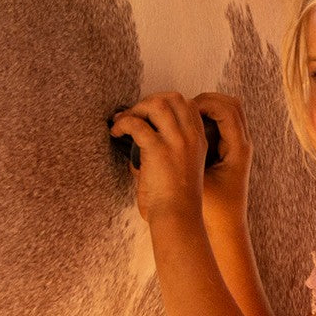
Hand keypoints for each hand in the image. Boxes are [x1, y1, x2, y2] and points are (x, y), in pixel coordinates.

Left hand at [110, 93, 207, 222]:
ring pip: (156, 104)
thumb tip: (139, 137)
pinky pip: (136, 124)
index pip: (187, 105)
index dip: (166, 104)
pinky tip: (116, 132)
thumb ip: (168, 148)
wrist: (179, 217)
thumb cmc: (177, 200)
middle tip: (135, 116)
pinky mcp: (158, 150)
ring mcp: (176, 141)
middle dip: (150, 101)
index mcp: (199, 140)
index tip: (150, 116)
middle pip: (172, 98)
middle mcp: (190, 136)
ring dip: (136, 109)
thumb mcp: (183, 166)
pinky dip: (122, 124)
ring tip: (125, 122)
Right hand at [192, 93, 252, 232]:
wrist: (227, 227)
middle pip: (230, 103)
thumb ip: (182, 160)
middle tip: (183, 107)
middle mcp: (243, 144)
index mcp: (238, 149)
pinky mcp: (233, 150)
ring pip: (228, 111)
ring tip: (185, 114)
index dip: (203, 104)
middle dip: (205, 99)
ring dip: (206, 107)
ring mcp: (240, 146)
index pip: (226, 110)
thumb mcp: (197, 183)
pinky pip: (224, 123)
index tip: (182, 110)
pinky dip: (208, 118)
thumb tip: (149, 145)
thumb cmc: (213, 209)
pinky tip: (190, 127)